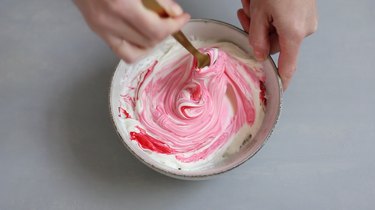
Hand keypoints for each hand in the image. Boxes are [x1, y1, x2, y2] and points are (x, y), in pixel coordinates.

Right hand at [74, 0, 189, 62]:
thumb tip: (174, 13)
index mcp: (122, 5)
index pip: (157, 29)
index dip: (175, 25)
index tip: (183, 18)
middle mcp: (110, 20)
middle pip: (149, 41)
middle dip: (166, 31)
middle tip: (171, 19)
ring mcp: (102, 29)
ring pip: (138, 50)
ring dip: (153, 41)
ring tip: (157, 27)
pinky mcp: (98, 31)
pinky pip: (122, 52)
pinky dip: (137, 49)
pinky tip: (143, 37)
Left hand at [237, 0, 317, 89]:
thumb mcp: (259, 11)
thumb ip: (257, 37)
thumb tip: (259, 54)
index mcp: (293, 33)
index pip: (288, 66)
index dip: (282, 80)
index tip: (279, 90)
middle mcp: (304, 28)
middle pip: (274, 43)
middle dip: (256, 31)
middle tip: (244, 15)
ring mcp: (307, 19)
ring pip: (277, 30)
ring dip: (260, 19)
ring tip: (251, 2)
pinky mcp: (306, 10)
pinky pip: (285, 20)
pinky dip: (271, 13)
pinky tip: (259, 1)